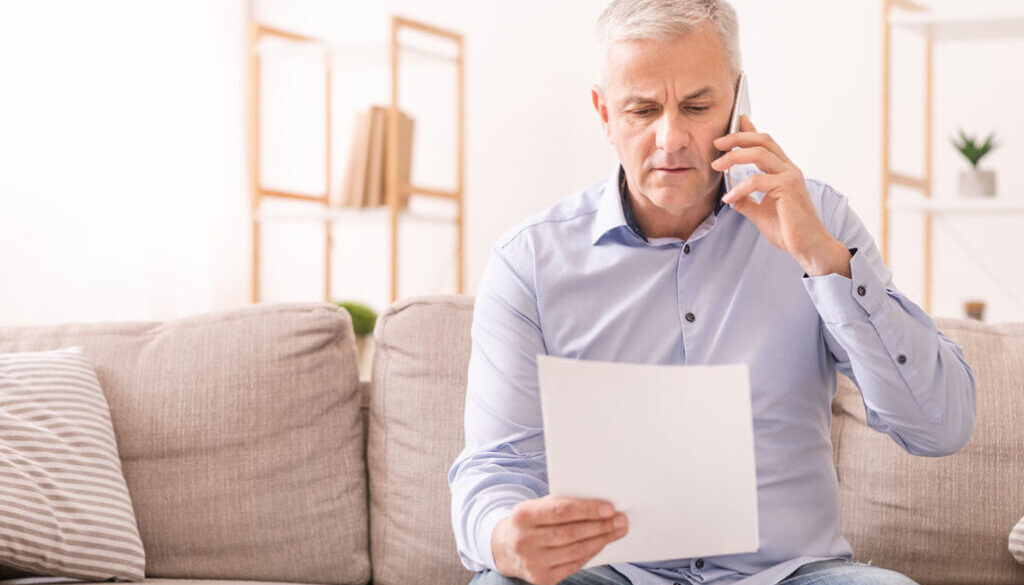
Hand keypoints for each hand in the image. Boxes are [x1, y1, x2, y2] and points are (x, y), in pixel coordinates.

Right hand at [491, 496, 628, 584]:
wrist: (505, 549)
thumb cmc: (530, 522)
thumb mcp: (536, 507)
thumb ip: (561, 505)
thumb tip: (599, 506)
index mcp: (523, 515)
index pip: (561, 511)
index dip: (587, 509)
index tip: (610, 508)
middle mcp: (524, 540)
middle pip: (571, 533)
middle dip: (601, 526)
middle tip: (621, 520)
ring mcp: (532, 562)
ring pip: (576, 550)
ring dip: (601, 540)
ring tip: (617, 530)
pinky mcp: (541, 578)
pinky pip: (574, 564)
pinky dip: (591, 553)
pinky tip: (602, 543)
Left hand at [711, 115, 850, 276]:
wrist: (808, 247)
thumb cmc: (789, 230)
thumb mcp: (760, 212)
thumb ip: (747, 200)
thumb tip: (732, 196)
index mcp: (784, 171)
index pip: (766, 144)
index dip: (749, 131)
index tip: (734, 122)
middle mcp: (789, 169)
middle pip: (763, 141)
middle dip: (738, 137)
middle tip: (717, 143)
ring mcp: (790, 177)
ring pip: (760, 154)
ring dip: (734, 157)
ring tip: (716, 165)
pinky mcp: (788, 189)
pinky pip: (757, 180)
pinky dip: (740, 188)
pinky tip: (729, 199)